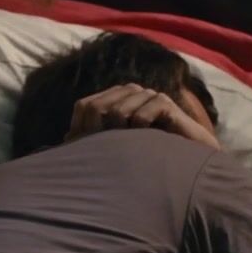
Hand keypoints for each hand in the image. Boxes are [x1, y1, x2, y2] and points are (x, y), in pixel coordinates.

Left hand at [65, 84, 219, 148]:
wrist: (187, 160)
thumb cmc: (149, 155)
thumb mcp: (116, 148)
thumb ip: (92, 140)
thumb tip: (64, 139)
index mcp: (115, 98)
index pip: (85, 106)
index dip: (82, 129)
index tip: (91, 152)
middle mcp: (129, 92)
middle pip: (98, 107)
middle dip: (100, 133)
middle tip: (113, 153)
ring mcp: (147, 94)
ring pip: (118, 112)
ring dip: (122, 135)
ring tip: (135, 149)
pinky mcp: (163, 102)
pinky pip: (141, 115)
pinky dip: (141, 132)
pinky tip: (151, 141)